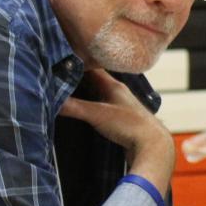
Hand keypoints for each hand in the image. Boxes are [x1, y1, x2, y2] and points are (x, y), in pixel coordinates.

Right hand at [60, 68, 174, 190]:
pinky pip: (102, 102)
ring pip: (98, 90)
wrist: (153, 145)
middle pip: (93, 77)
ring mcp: (120, 103)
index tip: (59, 59)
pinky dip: (91, 101)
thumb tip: (53, 102)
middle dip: (77, 75)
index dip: (76, 62)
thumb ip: (75, 108)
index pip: (91, 66)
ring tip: (66, 86)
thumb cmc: (130, 127)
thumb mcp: (98, 115)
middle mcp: (117, 91)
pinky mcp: (120, 116)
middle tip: (58, 72)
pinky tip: (84, 105)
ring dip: (84, 88)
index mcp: (113, 85)